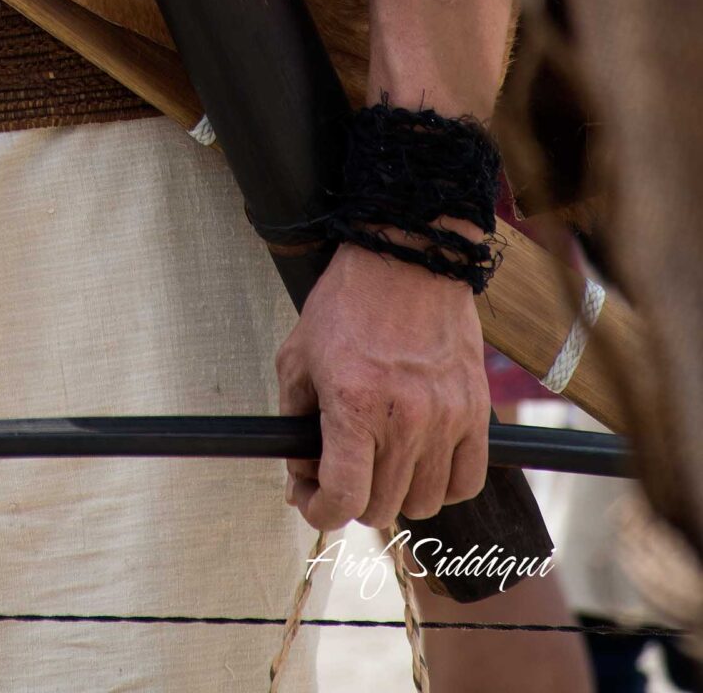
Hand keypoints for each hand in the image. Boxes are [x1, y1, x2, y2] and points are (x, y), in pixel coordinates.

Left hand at [277, 243, 489, 529]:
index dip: (318, 511)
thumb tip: (300, 475)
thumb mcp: (297, 356)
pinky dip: (441, 485)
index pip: (343, 499)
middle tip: (340, 470)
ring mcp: (446, 419)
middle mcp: (405, 420)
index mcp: (354, 406)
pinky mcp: (476, 412)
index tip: (310, 498)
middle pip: (381, 508)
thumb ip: (293, 421)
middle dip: (351, 499)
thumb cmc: (346, 303)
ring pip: (423, 503)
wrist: (408, 257)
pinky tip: (420, 462)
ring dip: (396, 493)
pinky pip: (464, 482)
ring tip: (380, 462)